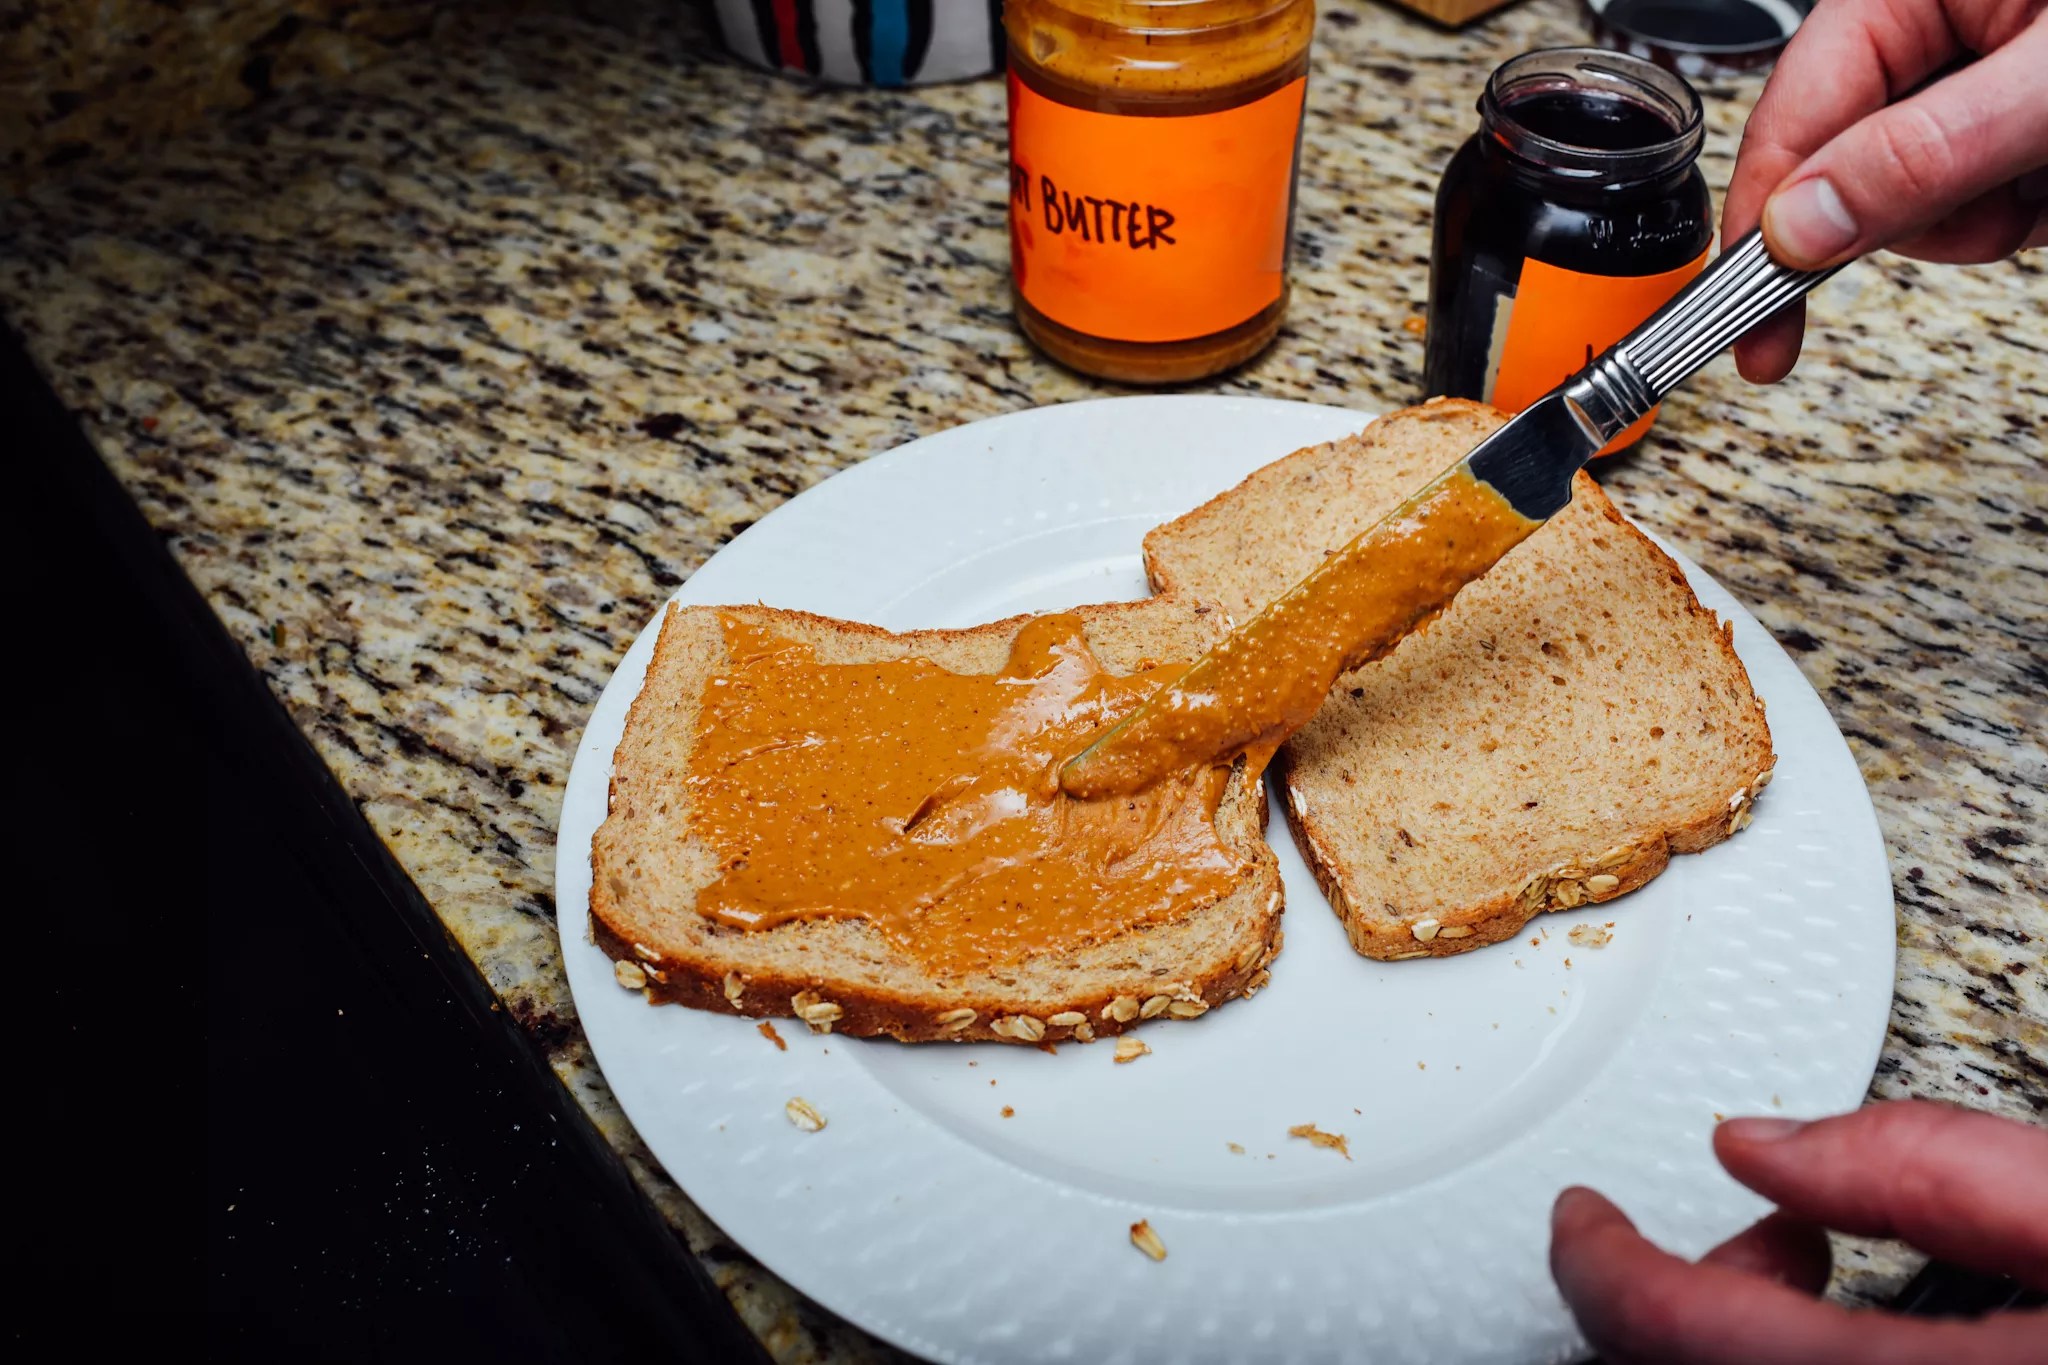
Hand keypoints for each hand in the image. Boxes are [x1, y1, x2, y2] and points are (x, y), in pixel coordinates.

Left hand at [1549, 1100, 2047, 1363]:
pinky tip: (1841, 1326)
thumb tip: (1755, 1145)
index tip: (1580, 1215)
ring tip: (1809, 1265)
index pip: (1671, 1331)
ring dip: (1727, 1329)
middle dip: (1677, 1292)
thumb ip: (1928, 1168)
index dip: (1599, 1260)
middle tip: (1746, 1229)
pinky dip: (1770, 1354)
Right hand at [1722, 0, 2047, 381]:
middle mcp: (1939, 21)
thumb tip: (1806, 227)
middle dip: (1939, 210)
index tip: (1752, 326)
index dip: (1765, 230)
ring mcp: (1985, 65)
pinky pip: (1995, 189)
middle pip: (1861, 168)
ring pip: (1933, 193)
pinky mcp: (2024, 105)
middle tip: (2021, 195)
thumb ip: (1927, 154)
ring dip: (2008, 208)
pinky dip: (2043, 197)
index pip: (1795, 120)